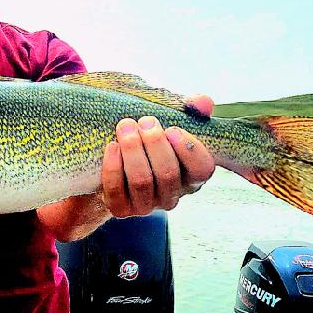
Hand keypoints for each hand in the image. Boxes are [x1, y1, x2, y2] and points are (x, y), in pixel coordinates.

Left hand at [100, 95, 215, 217]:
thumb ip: (191, 107)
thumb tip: (203, 103)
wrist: (110, 159)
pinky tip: (112, 146)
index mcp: (191, 176)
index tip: (172, 129)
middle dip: (155, 144)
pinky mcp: (121, 209)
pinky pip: (117, 191)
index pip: (202, 170)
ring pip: (142, 182)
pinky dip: (113, 167)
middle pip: (168, 174)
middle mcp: (172, 195)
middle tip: (144, 121)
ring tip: (125, 126)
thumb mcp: (171, 118)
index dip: (189, 150)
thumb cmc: (149, 137)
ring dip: (133, 151)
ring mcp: (146, 206)